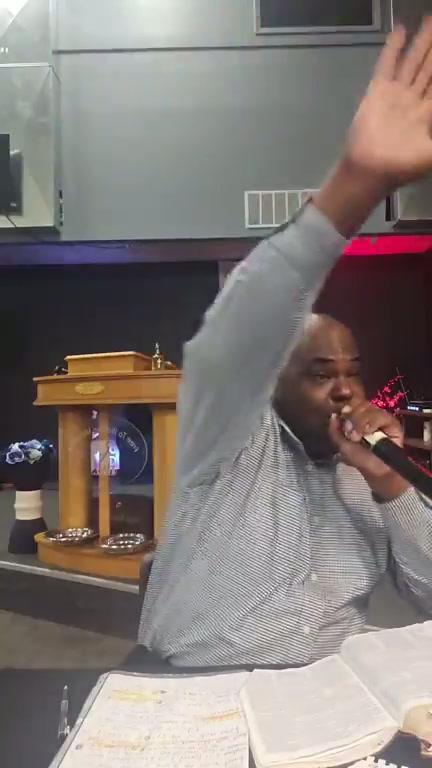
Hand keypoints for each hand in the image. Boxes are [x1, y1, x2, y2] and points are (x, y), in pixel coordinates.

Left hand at [329, 403, 409, 500]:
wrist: (377, 470)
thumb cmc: (360, 458)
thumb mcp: (342, 445)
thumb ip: (334, 431)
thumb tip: (333, 415)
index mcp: (356, 418)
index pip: (351, 402)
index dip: (347, 406)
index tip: (343, 413)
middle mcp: (369, 416)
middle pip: (359, 403)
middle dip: (352, 416)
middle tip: (349, 432)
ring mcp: (381, 418)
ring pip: (369, 408)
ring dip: (360, 421)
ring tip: (358, 436)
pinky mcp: (392, 422)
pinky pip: (380, 415)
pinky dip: (372, 422)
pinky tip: (370, 432)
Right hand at [346, 18, 431, 187]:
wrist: (372, 170)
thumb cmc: (402, 166)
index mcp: (427, 114)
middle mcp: (412, 101)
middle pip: (428, 69)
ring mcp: (395, 95)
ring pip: (412, 62)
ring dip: (420, 43)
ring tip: (429, 21)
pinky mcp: (377, 92)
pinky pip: (387, 65)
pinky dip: (393, 48)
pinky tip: (400, 30)